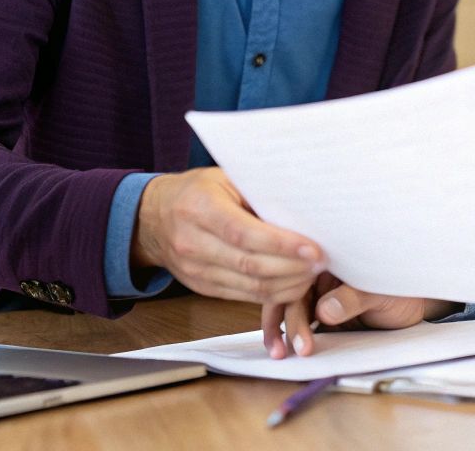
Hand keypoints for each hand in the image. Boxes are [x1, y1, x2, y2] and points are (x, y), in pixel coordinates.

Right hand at [131, 167, 323, 303]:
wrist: (153, 218)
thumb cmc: (197, 191)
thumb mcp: (223, 178)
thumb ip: (257, 192)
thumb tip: (303, 206)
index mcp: (199, 207)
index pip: (244, 233)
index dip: (281, 244)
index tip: (313, 248)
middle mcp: (193, 242)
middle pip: (250, 264)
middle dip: (292, 268)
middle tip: (322, 263)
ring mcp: (195, 270)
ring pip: (249, 286)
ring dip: (287, 285)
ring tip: (313, 275)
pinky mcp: (202, 288)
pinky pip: (242, 297)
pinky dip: (272, 295)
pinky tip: (293, 285)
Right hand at [259, 276, 454, 358]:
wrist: (413, 310)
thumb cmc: (399, 290)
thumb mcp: (379, 292)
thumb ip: (352, 298)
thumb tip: (323, 310)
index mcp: (330, 257)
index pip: (299, 268)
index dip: (290, 289)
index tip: (292, 313)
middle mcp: (319, 274)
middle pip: (290, 291)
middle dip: (287, 318)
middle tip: (296, 345)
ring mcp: (318, 295)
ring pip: (290, 309)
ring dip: (284, 330)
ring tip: (285, 352)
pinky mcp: (322, 315)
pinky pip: (302, 323)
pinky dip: (293, 336)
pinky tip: (286, 349)